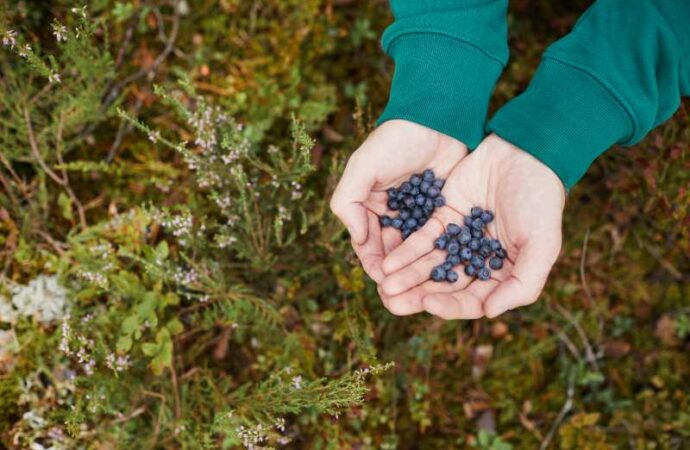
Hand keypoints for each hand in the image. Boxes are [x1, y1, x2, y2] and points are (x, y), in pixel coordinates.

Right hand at [330, 120, 466, 312]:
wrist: (437, 117)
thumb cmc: (396, 139)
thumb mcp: (363, 166)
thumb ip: (348, 201)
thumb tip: (355, 239)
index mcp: (368, 206)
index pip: (367, 244)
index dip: (373, 265)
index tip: (382, 284)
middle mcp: (392, 215)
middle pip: (392, 254)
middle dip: (396, 277)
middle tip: (403, 300)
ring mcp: (418, 215)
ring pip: (415, 253)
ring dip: (417, 274)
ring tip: (425, 294)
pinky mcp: (443, 213)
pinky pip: (438, 241)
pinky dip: (439, 258)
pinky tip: (446, 274)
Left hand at [379, 134, 564, 318]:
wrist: (524, 153)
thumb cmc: (540, 201)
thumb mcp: (542, 244)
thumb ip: (523, 283)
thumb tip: (489, 312)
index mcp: (502, 274)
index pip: (472, 300)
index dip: (450, 305)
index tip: (428, 303)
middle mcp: (477, 262)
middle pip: (444, 287)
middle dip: (417, 296)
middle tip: (392, 303)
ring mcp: (458, 240)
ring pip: (428, 266)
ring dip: (406, 278)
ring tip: (384, 287)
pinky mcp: (443, 219)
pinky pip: (421, 241)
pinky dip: (405, 253)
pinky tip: (388, 263)